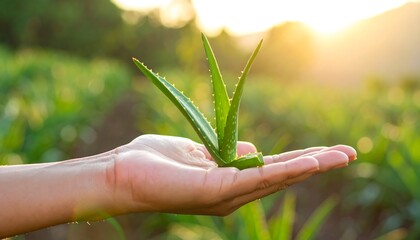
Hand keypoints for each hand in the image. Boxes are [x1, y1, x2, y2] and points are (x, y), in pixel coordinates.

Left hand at [110, 134, 356, 215]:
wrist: (123, 173)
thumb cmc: (157, 162)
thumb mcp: (200, 152)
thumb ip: (229, 153)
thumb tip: (254, 151)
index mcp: (230, 180)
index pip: (274, 169)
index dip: (302, 159)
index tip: (327, 150)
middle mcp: (234, 192)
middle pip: (283, 175)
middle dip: (317, 164)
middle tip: (350, 154)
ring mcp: (226, 193)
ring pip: (276, 178)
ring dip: (309, 166)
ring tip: (338, 157)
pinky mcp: (216, 190)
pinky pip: (255, 177)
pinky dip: (284, 170)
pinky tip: (308, 164)